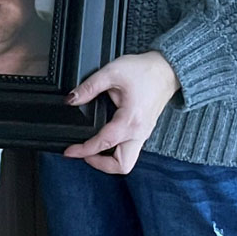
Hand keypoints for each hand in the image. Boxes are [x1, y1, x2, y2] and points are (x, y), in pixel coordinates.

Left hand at [64, 51, 180, 174]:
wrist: (166, 70)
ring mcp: (143, 134)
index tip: (69, 152)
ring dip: (108, 161)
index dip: (83, 150)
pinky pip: (129, 151)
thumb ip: (89, 87)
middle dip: (99, 164)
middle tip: (82, 153)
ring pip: (127, 161)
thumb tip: (71, 99)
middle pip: (121, 165)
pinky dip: (115, 152)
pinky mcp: (144, 132)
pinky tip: (104, 140)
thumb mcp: (112, 72)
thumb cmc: (145, 70)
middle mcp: (139, 132)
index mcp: (130, 120)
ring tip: (91, 148)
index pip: (103, 144)